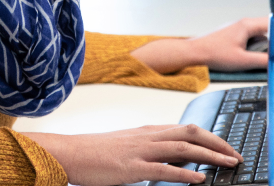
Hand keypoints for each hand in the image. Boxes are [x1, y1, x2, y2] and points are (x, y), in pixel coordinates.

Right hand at [21, 123, 241, 185]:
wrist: (72, 152)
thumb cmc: (98, 151)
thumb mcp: (130, 145)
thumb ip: (153, 149)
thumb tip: (177, 159)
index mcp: (148, 131)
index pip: (187, 128)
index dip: (211, 137)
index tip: (227, 149)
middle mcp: (148, 135)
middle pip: (191, 132)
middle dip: (217, 143)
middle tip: (236, 156)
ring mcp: (140, 150)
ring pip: (182, 147)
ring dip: (210, 155)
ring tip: (228, 164)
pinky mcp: (132, 167)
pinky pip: (163, 169)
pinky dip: (184, 174)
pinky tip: (199, 180)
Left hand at [131, 17, 267, 73]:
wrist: (195, 53)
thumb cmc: (214, 54)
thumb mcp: (243, 61)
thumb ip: (264, 60)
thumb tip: (273, 61)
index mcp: (247, 25)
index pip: (271, 23)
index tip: (273, 49)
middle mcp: (243, 24)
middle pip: (267, 30)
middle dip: (269, 44)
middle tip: (267, 56)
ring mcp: (238, 29)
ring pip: (259, 36)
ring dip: (262, 47)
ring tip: (255, 58)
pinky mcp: (234, 36)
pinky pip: (250, 40)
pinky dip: (253, 48)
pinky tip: (248, 58)